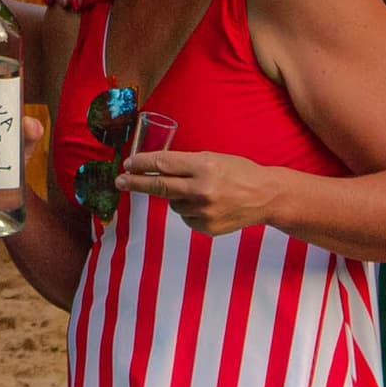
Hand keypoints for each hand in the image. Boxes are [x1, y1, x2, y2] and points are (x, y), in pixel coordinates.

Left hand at [119, 149, 281, 234]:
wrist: (265, 197)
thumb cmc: (239, 172)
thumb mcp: (213, 158)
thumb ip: (186, 164)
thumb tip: (154, 168)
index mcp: (204, 166)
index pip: (164, 163)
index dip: (142, 164)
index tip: (127, 164)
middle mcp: (202, 190)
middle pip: (159, 186)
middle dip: (136, 183)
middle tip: (120, 181)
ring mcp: (204, 211)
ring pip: (173, 204)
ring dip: (177, 197)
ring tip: (200, 192)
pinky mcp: (206, 228)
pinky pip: (186, 217)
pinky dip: (190, 210)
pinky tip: (208, 205)